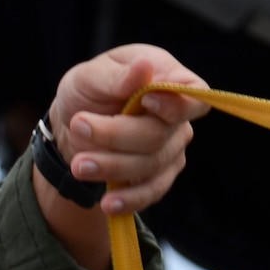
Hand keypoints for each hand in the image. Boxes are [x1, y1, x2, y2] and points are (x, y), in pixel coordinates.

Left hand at [46, 44, 208, 216]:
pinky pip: (152, 191)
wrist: (74, 124)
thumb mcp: (91, 75)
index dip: (176, 104)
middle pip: (160, 134)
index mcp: (168, 78)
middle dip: (116, 135)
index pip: (195, 94)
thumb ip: (118, 75)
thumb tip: (144, 67)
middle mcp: (176, 116)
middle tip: (78, 126)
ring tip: (79, 165)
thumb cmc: (88, 90)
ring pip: (151, 165)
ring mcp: (171, 147)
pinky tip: (109, 203)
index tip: (146, 102)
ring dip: (112, 167)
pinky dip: (130, 199)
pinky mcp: (160, 175)